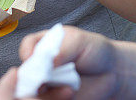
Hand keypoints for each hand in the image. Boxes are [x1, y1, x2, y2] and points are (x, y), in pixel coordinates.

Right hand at [0, 27, 118, 99]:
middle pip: (23, 73)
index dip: (28, 53)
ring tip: (69, 90)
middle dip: (30, 79)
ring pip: (31, 92)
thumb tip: (49, 60)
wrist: (112, 72)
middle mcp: (40, 65)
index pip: (27, 47)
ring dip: (46, 93)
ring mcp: (46, 84)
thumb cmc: (94, 50)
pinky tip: (71, 94)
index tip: (33, 58)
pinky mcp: (53, 98)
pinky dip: (55, 99)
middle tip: (44, 82)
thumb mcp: (80, 41)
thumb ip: (63, 49)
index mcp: (43, 45)